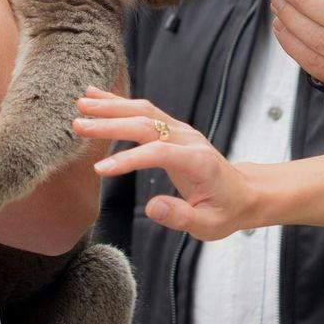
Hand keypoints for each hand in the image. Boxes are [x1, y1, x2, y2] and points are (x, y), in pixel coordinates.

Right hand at [73, 89, 264, 238]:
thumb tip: (151, 208)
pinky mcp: (174, 129)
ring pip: (144, 111)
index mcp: (198, 161)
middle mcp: (189, 139)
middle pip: (146, 124)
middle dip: (111, 124)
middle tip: (78, 125)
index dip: (128, 159)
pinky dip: (120, 104)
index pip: (158, 153)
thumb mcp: (208, 226)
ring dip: (111, 106)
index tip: (99, 170)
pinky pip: (145, 111)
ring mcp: (182, 130)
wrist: (245, 193)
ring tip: (81, 104)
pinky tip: (98, 98)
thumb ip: (180, 216)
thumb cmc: (225, 211)